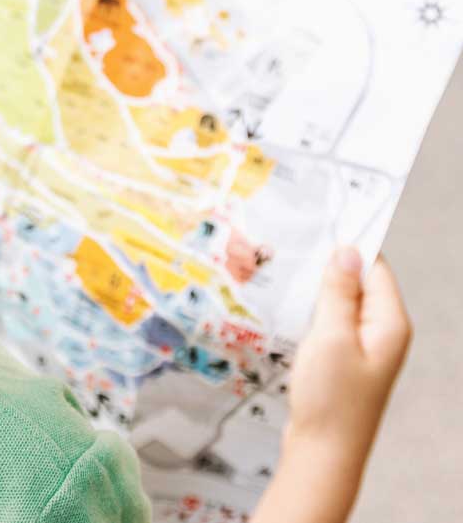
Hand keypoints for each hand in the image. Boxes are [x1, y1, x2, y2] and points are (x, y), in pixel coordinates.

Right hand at [255, 248, 410, 522]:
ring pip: (341, 301)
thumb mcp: (331, 336)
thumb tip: (347, 251)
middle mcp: (382, 331)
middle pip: (358, 282)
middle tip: (292, 243)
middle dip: (328, 264)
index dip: (348, 244)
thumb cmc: (331, 397)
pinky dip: (312, 309)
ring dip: (316, 288)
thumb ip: (339, 292)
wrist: (323, 452)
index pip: (374, 267)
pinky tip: (288, 304)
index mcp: (389, 322)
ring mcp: (362, 346)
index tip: (318, 221)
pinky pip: (330, 321)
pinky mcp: (343, 359)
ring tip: (284, 269)